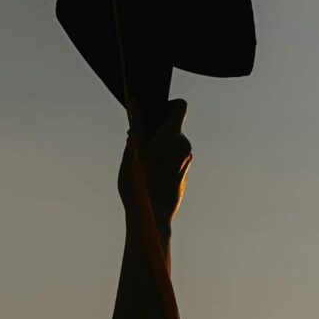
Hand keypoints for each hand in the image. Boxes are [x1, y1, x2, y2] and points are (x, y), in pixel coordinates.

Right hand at [123, 99, 190, 223]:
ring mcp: (186, 159)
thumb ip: (137, 124)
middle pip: (172, 126)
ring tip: (139, 162)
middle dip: (154, 129)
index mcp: (172, 136)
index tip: (148, 114)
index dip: (164, 104)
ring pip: (170, 142)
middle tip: (135, 143)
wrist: (152, 216)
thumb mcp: (132, 150)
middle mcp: (184, 145)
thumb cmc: (140, 182)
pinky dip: (160, 157)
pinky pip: (173, 156)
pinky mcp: (183, 172)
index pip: (179, 106)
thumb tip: (137, 102)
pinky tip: (147, 173)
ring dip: (156, 145)